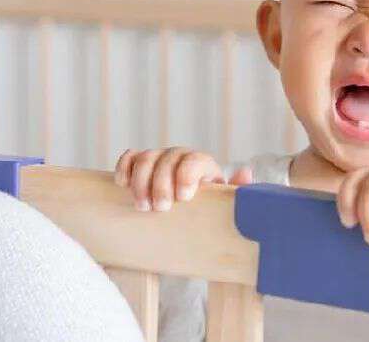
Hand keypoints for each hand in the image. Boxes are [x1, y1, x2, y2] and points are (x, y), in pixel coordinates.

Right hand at [114, 147, 253, 210]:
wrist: (190, 212)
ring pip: (147, 158)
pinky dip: (124, 168)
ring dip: (141, 181)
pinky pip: (130, 157)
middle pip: (167, 159)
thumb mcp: (224, 203)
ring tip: (143, 206)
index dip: (187, 175)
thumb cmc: (208, 208)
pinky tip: (123, 185)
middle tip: (161, 209)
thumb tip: (246, 172)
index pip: (195, 160)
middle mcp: (180, 157)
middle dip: (161, 184)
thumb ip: (236, 190)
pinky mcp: (140, 164)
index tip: (184, 197)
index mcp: (203, 165)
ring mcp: (159, 159)